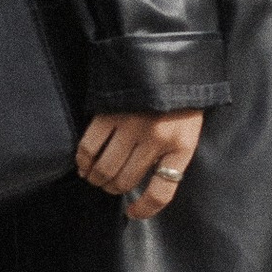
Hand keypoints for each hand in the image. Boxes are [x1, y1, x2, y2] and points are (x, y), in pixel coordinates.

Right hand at [76, 109, 204, 221]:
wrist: (170, 58)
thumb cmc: (182, 100)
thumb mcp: (188, 131)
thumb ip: (171, 157)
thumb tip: (145, 187)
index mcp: (180, 145)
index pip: (162, 191)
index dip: (145, 209)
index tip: (133, 213)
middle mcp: (156, 138)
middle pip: (125, 181)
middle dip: (114, 189)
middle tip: (110, 187)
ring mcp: (131, 124)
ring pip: (105, 168)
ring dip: (97, 179)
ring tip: (96, 177)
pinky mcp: (110, 112)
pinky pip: (89, 145)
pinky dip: (83, 160)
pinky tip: (84, 164)